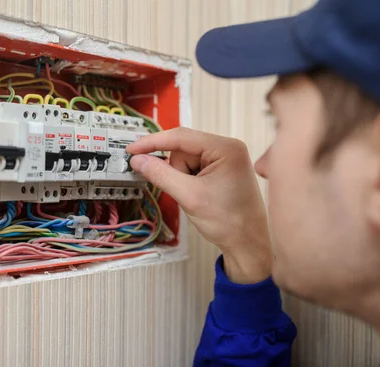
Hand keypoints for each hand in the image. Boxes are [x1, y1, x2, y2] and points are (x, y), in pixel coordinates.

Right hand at [126, 127, 271, 283]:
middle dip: (176, 171)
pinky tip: (199, 195)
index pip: (180, 136)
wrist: (248, 243)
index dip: (153, 143)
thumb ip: (161, 174)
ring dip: (182, 178)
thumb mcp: (189, 196)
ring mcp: (225, 158)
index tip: (132, 149)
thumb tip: (138, 160)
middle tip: (185, 192)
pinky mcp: (221, 168)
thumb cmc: (229, 221)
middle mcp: (227, 147)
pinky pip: (192, 167)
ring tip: (197, 197)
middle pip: (182, 149)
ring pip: (184, 159)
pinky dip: (188, 181)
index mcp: (226, 148)